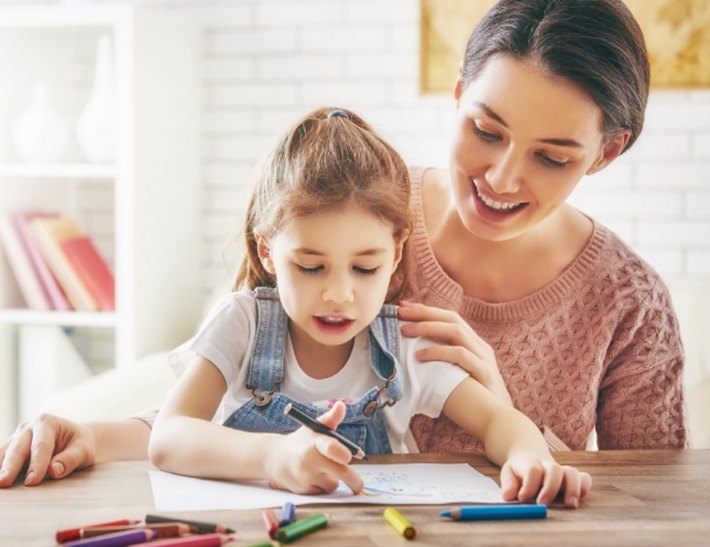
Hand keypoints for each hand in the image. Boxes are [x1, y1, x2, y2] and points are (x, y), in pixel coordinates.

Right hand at [0, 414, 96, 487]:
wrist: (75, 440)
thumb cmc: (80, 444)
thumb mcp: (84, 450)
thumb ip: (71, 459)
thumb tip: (54, 470)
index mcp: (47, 423)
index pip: (41, 445)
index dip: (37, 463)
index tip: (32, 481)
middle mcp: (28, 428)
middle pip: (18, 449)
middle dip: (10, 466)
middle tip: (3, 482)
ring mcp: (16, 439)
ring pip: (4, 453)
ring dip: (0, 468)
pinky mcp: (9, 451)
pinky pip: (1, 460)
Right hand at [264, 402, 362, 494]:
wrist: (276, 458)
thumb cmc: (302, 441)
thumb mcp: (314, 428)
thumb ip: (331, 418)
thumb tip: (341, 405)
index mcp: (314, 442)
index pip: (331, 447)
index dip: (343, 453)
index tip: (350, 457)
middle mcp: (309, 460)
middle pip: (341, 472)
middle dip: (354, 480)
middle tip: (359, 486)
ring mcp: (306, 476)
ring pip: (333, 483)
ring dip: (334, 479)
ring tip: (322, 469)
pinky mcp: (303, 490)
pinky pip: (323, 491)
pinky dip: (323, 486)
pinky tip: (313, 477)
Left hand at [398, 301, 512, 404]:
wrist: (500, 425)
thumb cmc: (472, 402)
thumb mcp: (455, 376)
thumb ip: (441, 363)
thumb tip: (411, 355)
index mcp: (474, 344)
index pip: (449, 318)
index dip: (427, 310)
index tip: (403, 306)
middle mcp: (480, 346)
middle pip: (452, 318)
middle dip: (424, 312)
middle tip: (400, 312)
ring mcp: (484, 358)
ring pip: (456, 331)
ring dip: (428, 328)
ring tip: (405, 331)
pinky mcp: (485, 373)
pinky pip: (460, 355)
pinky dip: (438, 352)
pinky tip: (420, 356)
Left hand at [500, 454, 591, 507]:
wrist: (531, 459)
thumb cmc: (519, 471)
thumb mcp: (508, 474)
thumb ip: (508, 485)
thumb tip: (508, 497)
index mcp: (530, 463)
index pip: (533, 470)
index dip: (529, 485)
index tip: (522, 498)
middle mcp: (548, 466)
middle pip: (554, 470)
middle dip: (550, 488)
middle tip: (543, 503)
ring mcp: (561, 471)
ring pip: (572, 472)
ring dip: (572, 488)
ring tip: (570, 505)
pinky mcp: (572, 478)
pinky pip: (584, 478)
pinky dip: (584, 487)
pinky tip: (578, 499)